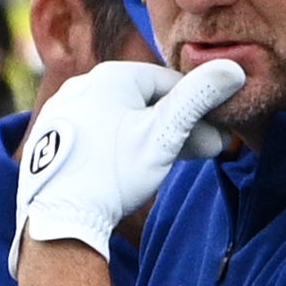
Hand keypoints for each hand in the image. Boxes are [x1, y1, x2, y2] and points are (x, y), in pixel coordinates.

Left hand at [10, 60, 243, 273]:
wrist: (58, 217)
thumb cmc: (114, 173)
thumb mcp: (164, 135)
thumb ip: (198, 99)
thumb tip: (233, 68)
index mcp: (110, 75)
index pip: (170, 83)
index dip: (198, 110)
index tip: (215, 136)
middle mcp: (82, 84)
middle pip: (144, 102)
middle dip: (177, 128)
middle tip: (204, 153)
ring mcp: (63, 111)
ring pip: (121, 119)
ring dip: (151, 139)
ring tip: (170, 164)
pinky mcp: (52, 137)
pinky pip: (97, 134)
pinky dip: (119, 146)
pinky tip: (132, 169)